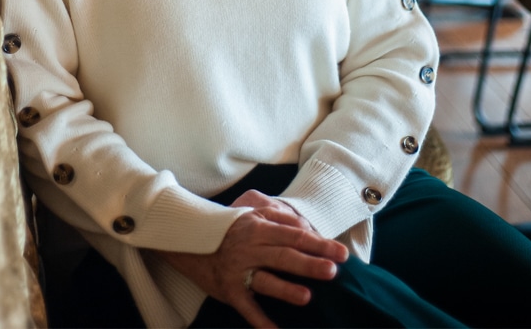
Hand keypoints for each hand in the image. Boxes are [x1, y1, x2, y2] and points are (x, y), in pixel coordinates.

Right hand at [158, 192, 347, 328]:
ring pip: (266, 281)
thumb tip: (306, 227)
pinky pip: (247, 308)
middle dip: (310, 264)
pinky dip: (261, 322)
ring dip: (286, 289)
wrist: (189, 238)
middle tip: (333, 271)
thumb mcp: (252, 213)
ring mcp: (239, 271)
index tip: (341, 252)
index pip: (295, 235)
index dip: (319, 244)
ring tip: (307, 297)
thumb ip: (278, 218)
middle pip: (285, 256)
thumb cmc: (228, 226)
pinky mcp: (229, 290)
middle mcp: (250, 248)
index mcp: (259, 228)